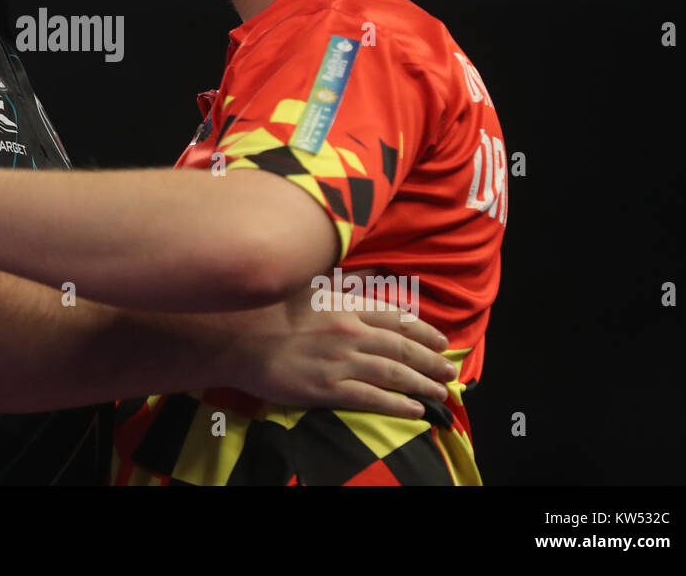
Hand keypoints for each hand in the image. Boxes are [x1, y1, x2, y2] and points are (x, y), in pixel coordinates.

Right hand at [231, 279, 457, 417]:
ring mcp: (341, 361)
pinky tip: (415, 411)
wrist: (236, 336)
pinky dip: (398, 405)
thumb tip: (369, 274)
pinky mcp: (328, 389)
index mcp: (345, 305)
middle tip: (449, 371)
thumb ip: (341, 281)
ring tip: (440, 392)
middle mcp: (350, 332)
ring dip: (423, 384)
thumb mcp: (307, 284)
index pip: (397, 319)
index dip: (424, 332)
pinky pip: (372, 398)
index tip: (441, 341)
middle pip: (403, 348)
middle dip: (431, 361)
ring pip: (395, 374)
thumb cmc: (267, 308)